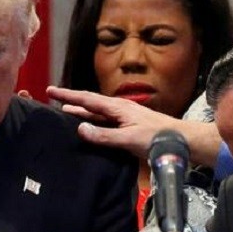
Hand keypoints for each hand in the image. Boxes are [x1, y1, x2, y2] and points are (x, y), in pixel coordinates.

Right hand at [48, 86, 181, 158]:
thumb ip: (104, 135)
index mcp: (118, 107)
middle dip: (72, 100)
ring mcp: (125, 117)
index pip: (87, 99)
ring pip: (97, 113)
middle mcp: (120, 109)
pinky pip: (105, 122)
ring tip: (66, 112)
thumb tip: (80, 128)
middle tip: (53, 98)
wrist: (182, 141)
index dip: (68, 95)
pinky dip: (93, 122)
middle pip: (90, 103)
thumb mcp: (129, 138)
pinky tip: (90, 128)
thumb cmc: (159, 138)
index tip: (50, 90)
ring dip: (81, 112)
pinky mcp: (129, 127)